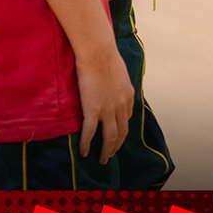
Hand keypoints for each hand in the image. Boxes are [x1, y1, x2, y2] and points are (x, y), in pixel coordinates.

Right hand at [74, 44, 133, 163]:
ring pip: (110, 138)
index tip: (116, 135)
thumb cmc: (106, 56)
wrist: (98, 53)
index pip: (127, 118)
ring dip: (106, 151)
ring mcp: (108, 110)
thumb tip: (113, 83)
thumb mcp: (119, 71)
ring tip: (102, 160)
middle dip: (117, 146)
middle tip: (110, 155)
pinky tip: (84, 152)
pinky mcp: (93, 111)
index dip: (122, 129)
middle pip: (122, 132)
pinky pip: (90, 133)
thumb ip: (118, 82)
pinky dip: (87, 145)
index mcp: (128, 95)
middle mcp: (121, 105)